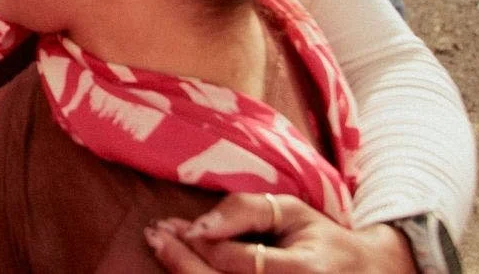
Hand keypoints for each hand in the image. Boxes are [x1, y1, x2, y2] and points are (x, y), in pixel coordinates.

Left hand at [144, 195, 417, 273]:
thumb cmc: (323, 241)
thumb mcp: (292, 212)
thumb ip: (246, 210)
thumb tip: (199, 226)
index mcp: (306, 272)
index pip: (236, 262)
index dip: (198, 243)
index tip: (168, 224)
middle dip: (180, 263)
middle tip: (155, 236)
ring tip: (165, 251)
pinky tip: (188, 268)